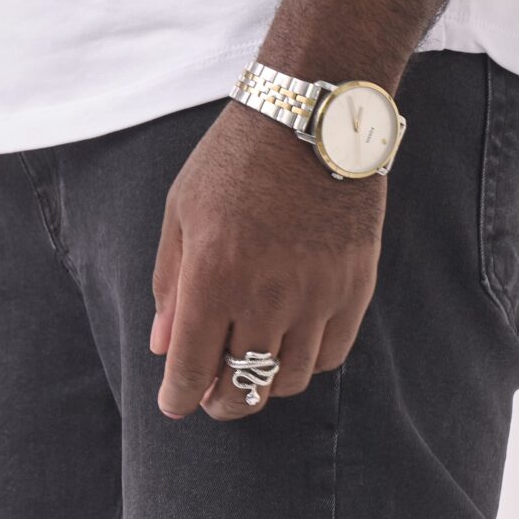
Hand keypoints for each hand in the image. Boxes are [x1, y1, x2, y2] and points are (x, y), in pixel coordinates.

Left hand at [150, 103, 384, 419]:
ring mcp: (316, 295)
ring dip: (264, 383)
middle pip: (243, 387)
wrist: (313, 116)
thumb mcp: (183, 213)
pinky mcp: (354, 288)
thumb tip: (164, 350)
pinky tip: (290, 345)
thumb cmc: (235, 159)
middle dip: (222, 402)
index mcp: (213, 276)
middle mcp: (265, 295)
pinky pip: (329, 355)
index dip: (179, 397)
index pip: (191, 370)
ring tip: (251, 366)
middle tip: (213, 397)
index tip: (176, 403)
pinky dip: (305, 362)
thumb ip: (170, 286)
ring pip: (288, 379)